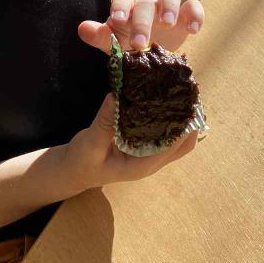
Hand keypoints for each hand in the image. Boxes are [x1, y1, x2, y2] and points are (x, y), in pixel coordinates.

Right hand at [65, 93, 198, 191]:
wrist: (73, 170)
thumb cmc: (81, 162)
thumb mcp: (90, 143)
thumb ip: (104, 123)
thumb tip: (115, 96)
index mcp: (142, 165)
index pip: (175, 146)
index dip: (185, 125)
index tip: (189, 101)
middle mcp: (151, 161)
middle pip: (184, 144)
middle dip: (190, 120)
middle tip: (189, 92)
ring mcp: (149, 155)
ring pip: (177, 138)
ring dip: (183, 118)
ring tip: (182, 92)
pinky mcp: (143, 146)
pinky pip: (163, 132)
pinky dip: (169, 118)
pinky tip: (165, 98)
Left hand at [78, 0, 203, 53]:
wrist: (152, 36)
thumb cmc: (128, 36)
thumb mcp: (114, 39)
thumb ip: (100, 35)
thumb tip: (82, 28)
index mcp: (127, 8)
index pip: (121, 0)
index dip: (119, 7)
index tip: (117, 19)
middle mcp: (147, 3)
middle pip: (145, 4)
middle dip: (142, 22)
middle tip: (139, 43)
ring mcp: (167, 7)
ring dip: (170, 5)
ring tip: (169, 23)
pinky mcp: (185, 14)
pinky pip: (193, 5)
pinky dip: (196, 14)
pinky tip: (193, 30)